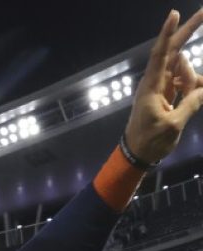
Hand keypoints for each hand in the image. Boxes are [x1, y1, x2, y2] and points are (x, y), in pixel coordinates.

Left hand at [124, 9, 202, 164]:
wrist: (136, 155)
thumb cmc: (149, 142)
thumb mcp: (173, 125)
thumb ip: (191, 104)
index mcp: (151, 87)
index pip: (160, 55)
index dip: (168, 34)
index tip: (173, 14)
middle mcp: (155, 82)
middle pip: (174, 51)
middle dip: (188, 32)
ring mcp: (161, 87)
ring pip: (183, 68)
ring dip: (192, 78)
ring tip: (189, 99)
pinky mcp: (166, 93)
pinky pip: (184, 81)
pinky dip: (192, 86)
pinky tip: (196, 96)